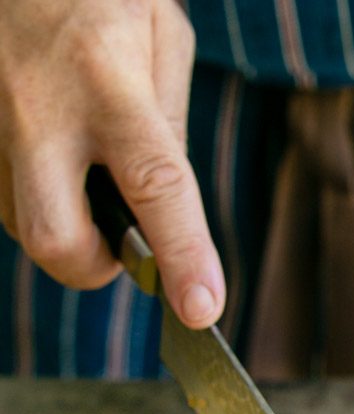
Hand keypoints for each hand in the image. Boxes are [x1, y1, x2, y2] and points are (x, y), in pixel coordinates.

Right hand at [0, 0, 223, 326]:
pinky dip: (38, 199)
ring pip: (24, 228)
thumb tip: (167, 206)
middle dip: (94, 270)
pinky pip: (3, 198)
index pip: (153, 186)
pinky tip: (55, 160)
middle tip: (120, 250)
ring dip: (67, 230)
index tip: (202, 309)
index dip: (181, 256)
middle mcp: (38, 109)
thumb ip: (169, 122)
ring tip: (87, 179)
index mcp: (106, 78)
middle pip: (57, 240)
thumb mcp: (160, 33)